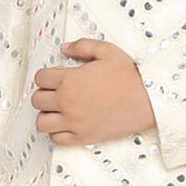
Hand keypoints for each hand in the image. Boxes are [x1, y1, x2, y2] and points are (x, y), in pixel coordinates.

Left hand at [31, 38, 156, 148]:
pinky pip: (56, 139)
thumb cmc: (130, 75)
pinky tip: (67, 124)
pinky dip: (57, 132)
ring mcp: (74, 122)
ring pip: (42, 122)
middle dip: (44, 94)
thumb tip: (64, 48)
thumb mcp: (107, 51)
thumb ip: (82, 46)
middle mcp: (67, 101)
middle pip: (37, 100)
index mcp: (69, 79)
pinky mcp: (83, 137)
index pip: (40, 78)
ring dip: (46, 115)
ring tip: (58, 111)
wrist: (148, 100)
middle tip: (56, 93)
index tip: (55, 78)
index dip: (46, 76)